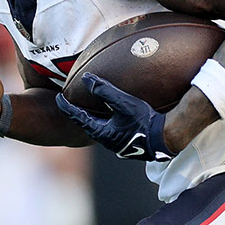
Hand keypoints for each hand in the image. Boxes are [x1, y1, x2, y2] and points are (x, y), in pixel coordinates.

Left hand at [55, 75, 170, 160]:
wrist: (166, 138)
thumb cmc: (145, 121)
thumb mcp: (123, 103)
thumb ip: (104, 90)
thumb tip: (87, 78)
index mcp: (102, 133)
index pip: (78, 117)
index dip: (66, 106)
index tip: (58, 97)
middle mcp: (107, 142)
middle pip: (87, 125)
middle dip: (79, 114)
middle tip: (72, 103)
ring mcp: (118, 145)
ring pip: (101, 130)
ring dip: (95, 119)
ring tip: (92, 109)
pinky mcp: (128, 144)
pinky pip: (113, 131)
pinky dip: (108, 122)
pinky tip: (114, 117)